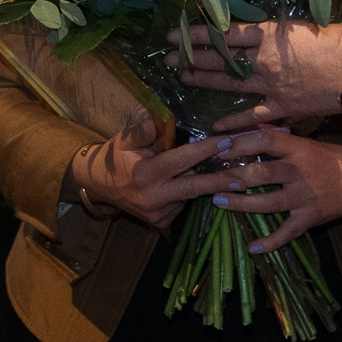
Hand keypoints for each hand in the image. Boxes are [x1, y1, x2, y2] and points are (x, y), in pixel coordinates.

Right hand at [65, 108, 233, 229]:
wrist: (98, 185)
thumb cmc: (115, 157)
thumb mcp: (124, 139)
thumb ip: (144, 130)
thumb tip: (162, 119)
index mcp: (144, 174)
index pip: (181, 160)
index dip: (204, 151)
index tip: (226, 141)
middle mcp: (152, 197)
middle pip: (193, 188)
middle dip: (219, 182)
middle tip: (244, 177)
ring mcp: (157, 213)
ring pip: (190, 197)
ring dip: (208, 186)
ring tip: (232, 175)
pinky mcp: (160, 221)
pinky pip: (183, 205)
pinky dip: (193, 194)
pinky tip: (206, 185)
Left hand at [172, 20, 341, 128]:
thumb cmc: (341, 40)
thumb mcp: (305, 26)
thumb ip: (279, 32)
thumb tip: (262, 34)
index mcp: (269, 36)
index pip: (224, 34)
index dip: (198, 34)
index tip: (177, 34)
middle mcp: (264, 60)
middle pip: (219, 58)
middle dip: (191, 57)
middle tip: (168, 58)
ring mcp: (272, 86)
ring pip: (230, 84)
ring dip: (204, 81)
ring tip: (183, 78)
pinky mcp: (284, 107)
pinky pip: (253, 116)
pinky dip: (234, 122)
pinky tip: (215, 126)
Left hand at [206, 128, 341, 253]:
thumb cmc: (331, 159)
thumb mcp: (307, 143)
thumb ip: (279, 140)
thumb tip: (244, 130)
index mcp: (300, 148)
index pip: (266, 140)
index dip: (240, 144)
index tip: (219, 148)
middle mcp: (302, 172)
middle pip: (263, 173)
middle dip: (234, 177)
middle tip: (211, 179)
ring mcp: (306, 196)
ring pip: (268, 202)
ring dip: (241, 204)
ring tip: (218, 201)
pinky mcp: (311, 217)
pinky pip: (287, 232)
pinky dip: (270, 242)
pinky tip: (252, 247)